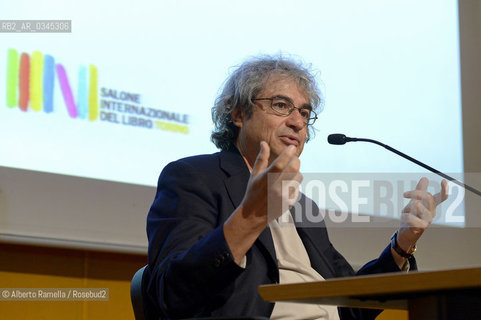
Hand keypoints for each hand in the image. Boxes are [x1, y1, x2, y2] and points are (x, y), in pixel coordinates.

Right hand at [223, 141, 301, 263]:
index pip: (280, 162)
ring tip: (287, 175)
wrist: (254, 215)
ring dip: (295, 173)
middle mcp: (275, 186)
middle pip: (294, 168)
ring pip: (298, 177)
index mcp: (266, 178)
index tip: (291, 147)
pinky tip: (285, 188)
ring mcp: (283, 195)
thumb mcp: (255, 174)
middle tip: (293, 158)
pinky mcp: (289, 202)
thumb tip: (263, 142)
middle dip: (296, 160)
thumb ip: (261, 158)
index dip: (288, 153)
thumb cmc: (253, 191)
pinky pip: (297, 188)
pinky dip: (294, 185)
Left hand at [397, 177, 448, 252]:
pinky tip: (403, 218)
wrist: (405, 234)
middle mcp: (432, 212)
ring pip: (419, 205)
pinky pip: (411, 216)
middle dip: (416, 192)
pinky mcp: (421, 227)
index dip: (444, 190)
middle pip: (428, 197)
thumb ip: (419, 191)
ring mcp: (428, 220)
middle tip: (405, 194)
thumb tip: (425, 178)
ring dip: (409, 206)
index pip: (441, 197)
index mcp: (431, 206)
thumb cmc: (410, 217)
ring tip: (406, 211)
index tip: (444, 181)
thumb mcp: (413, 202)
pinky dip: (405, 215)